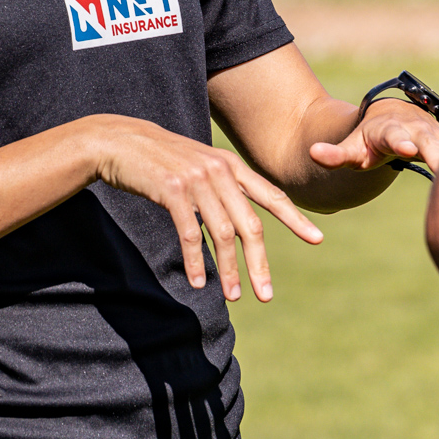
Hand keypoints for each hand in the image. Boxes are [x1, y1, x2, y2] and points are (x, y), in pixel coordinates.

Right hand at [84, 115, 323, 302]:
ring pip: (223, 234)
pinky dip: (196, 261)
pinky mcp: (173, 191)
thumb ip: (222, 186)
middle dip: (259, 263)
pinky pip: (191, 234)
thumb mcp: (198, 166)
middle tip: (266, 294)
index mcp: (231, 165)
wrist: (120, 141)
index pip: (272, 195)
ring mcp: (197, 180)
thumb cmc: (160, 160)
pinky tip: (198, 282)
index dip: (296, 219)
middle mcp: (220, 171)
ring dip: (229, 270)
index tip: (317, 239)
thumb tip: (241, 220)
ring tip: (232, 297)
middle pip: (250, 225)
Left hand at [307, 99, 438, 173]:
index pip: (395, 137)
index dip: (401, 142)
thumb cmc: (368, 139)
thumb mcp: (351, 148)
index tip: (407, 149)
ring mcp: (438, 136)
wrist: (393, 116)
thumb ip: (334, 154)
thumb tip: (312, 153)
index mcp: (390, 131)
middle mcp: (418, 130)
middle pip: (431, 142)